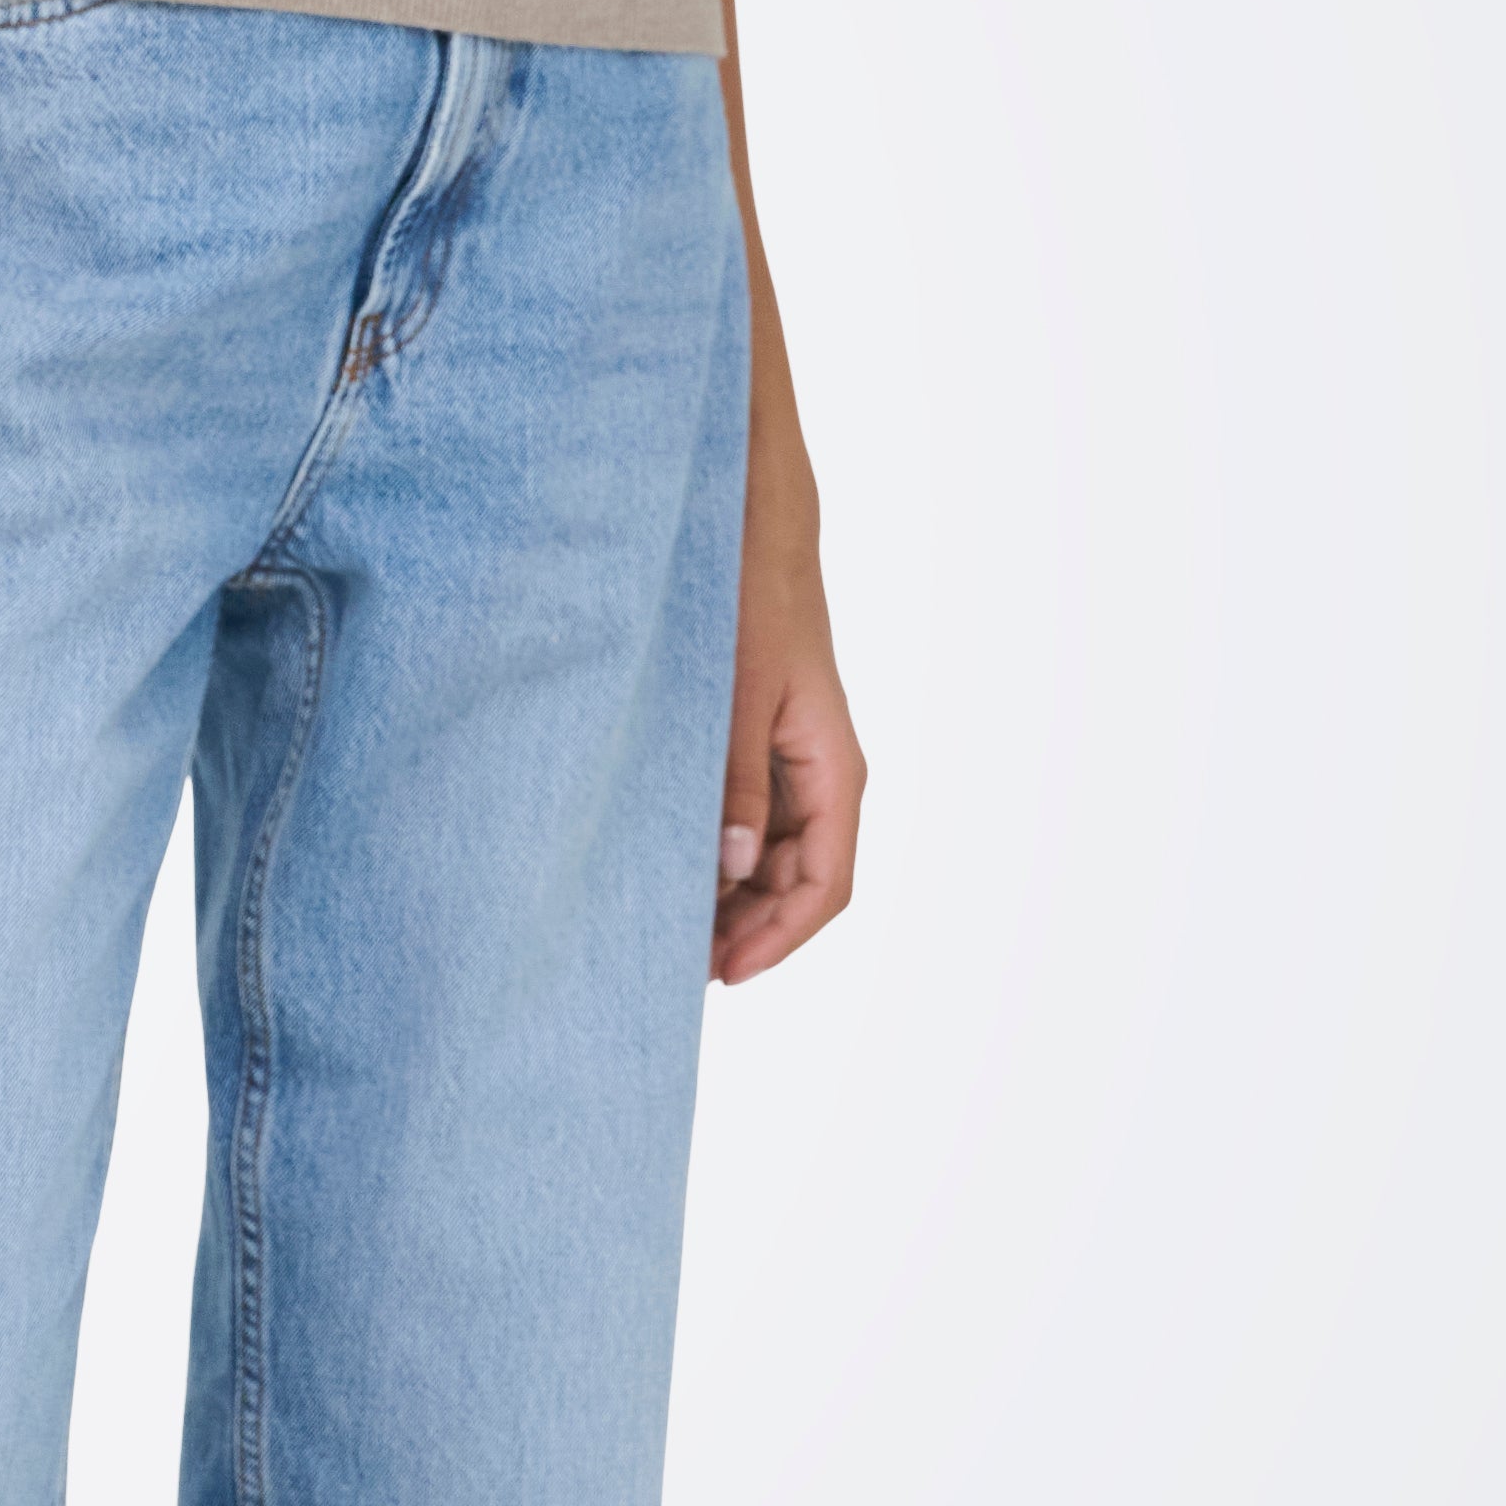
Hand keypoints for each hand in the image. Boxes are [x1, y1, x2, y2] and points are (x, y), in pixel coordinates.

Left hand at [714, 543, 862, 982]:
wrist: (751, 534)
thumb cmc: (750, 601)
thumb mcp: (736, 696)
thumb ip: (735, 783)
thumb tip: (732, 869)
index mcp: (833, 769)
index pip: (826, 885)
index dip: (780, 937)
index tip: (726, 971)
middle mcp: (821, 776)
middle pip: (798, 883)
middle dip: (750, 929)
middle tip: (681, 962)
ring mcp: (792, 765)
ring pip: (774, 859)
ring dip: (734, 899)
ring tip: (672, 927)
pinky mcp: (761, 749)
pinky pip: (752, 822)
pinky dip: (721, 855)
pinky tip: (676, 868)